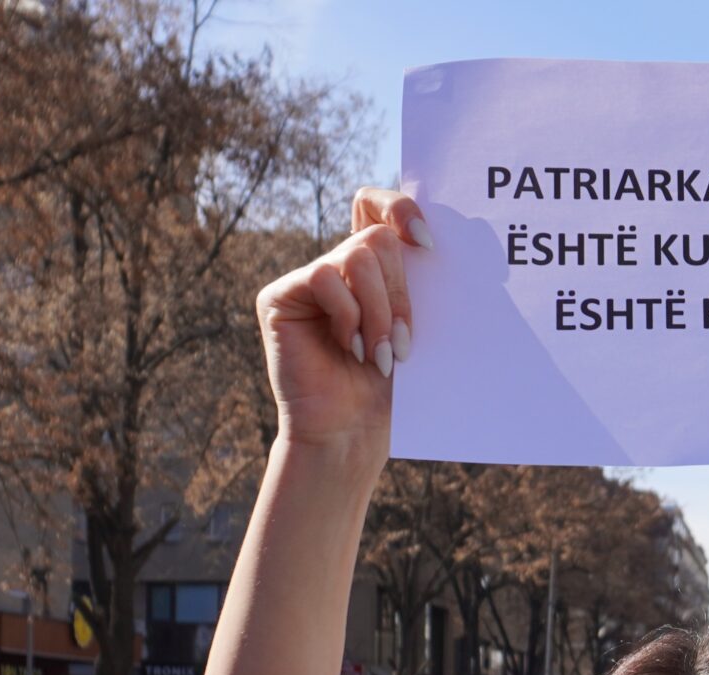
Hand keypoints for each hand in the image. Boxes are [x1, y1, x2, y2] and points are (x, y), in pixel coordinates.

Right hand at [253, 187, 427, 456]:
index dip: (401, 209)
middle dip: (399, 294)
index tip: (429, 244)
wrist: (351, 433)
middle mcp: (335, 266)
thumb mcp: (409, 328)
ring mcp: (305, 279)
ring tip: (382, 356)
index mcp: (370, 268)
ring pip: (357, 257)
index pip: (375, 206)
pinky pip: (325, 277)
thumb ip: (411, 283)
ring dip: (380, 312)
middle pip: (377, 239)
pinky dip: (349, 316)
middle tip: (402, 345)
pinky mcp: (279, 296)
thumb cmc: (388, 390)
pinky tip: (352, 349)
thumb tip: (429, 242)